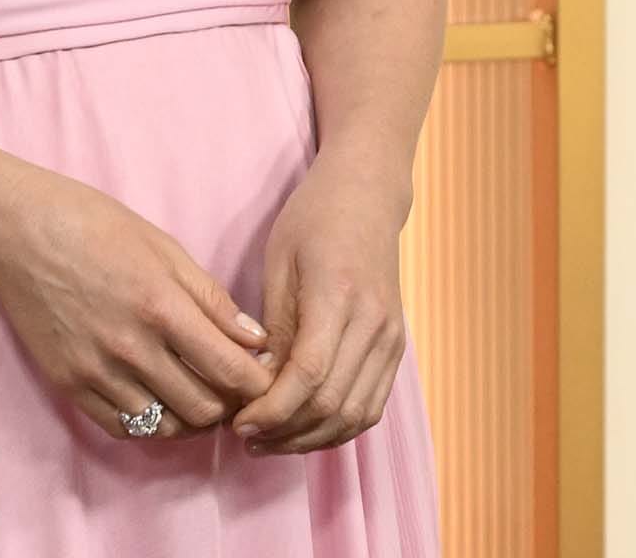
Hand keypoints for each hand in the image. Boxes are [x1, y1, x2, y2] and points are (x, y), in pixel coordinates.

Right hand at [0, 158, 278, 441]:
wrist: (17, 229)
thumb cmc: (92, 223)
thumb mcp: (161, 245)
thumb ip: (210, 297)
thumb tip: (254, 341)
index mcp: (161, 305)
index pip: (231, 372)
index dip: (258, 383)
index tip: (263, 376)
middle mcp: (131, 347)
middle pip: (205, 410)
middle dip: (229, 403)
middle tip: (230, 386)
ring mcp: (97, 371)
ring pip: (167, 427)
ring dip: (192, 416)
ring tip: (196, 391)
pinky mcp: (70, 385)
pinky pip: (125, 427)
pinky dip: (150, 421)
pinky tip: (156, 395)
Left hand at [229, 147, 410, 454]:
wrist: (367, 195)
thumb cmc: (312, 218)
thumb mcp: (280, 261)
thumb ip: (274, 326)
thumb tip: (258, 386)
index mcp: (337, 294)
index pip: (307, 375)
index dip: (272, 410)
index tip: (239, 422)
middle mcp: (373, 323)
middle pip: (332, 404)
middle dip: (286, 432)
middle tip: (246, 436)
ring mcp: (392, 338)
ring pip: (355, 415)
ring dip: (311, 439)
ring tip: (270, 441)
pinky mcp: (397, 347)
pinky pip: (371, 405)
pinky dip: (338, 427)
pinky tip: (304, 427)